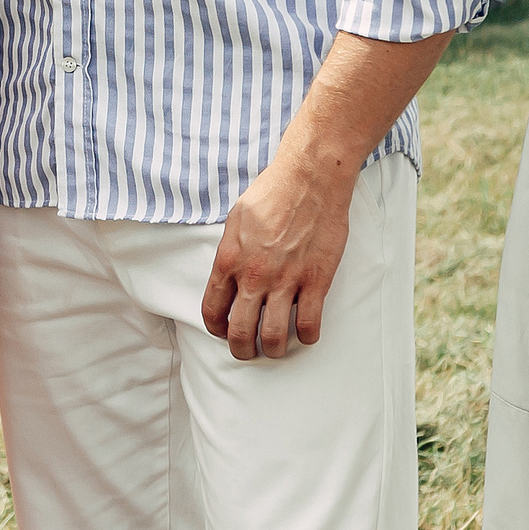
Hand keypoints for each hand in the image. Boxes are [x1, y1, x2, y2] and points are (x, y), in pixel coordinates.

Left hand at [200, 154, 354, 359]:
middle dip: (241, 349)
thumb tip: (228, 275)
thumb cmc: (272, 192)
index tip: (224, 331)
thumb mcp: (235, 220)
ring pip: (273, 337)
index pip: (212, 310)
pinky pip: (309, 325)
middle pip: (239, 333)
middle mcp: (253, 276)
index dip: (216, 328)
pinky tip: (305, 333)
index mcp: (228, 260)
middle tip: (248, 350)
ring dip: (272, 350)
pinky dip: (306, 337)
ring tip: (275, 348)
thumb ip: (230, 252)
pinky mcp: (316, 281)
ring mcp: (286, 281)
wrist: (310, 179)